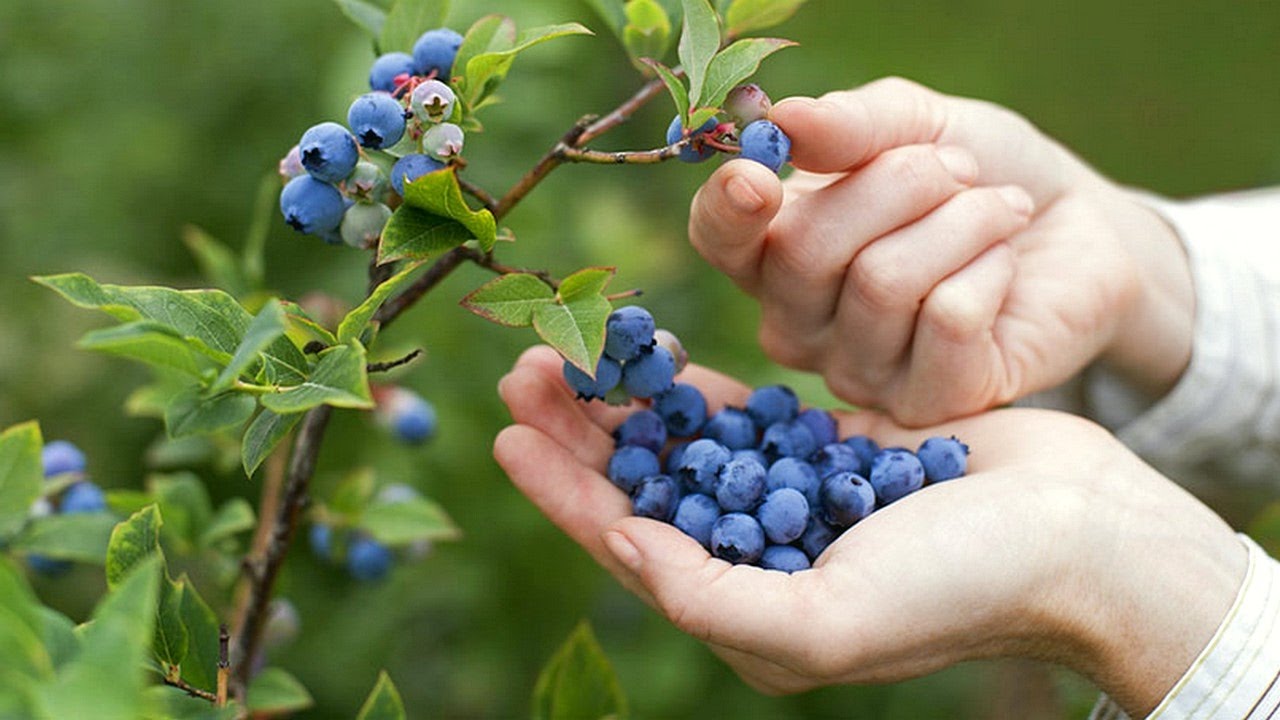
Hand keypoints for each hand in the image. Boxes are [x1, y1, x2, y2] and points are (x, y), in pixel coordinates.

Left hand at [494, 346, 1243, 715]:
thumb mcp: (825, 619)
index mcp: (747, 611)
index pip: (628, 545)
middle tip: (525, 366)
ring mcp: (792, 499)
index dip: (562, 491)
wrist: (1078, 535)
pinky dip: (696, 386)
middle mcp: (759, 557)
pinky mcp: (830, 449)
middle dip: (580, 431)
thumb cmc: (960, 589)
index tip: (506, 434)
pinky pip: (744, 413)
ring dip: (626, 399)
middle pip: (644, 486)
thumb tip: (623, 546)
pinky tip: (653, 354)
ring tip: (570, 348)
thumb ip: (712, 596)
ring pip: (683, 444)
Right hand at [690, 77, 1193, 424]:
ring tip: (999, 209)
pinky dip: (989, 269)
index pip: (718, 240)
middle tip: (959, 170)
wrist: (1077, 228)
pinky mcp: (929, 403)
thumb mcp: (917, 124)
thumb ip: (850, 126)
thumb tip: (783, 121)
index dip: (727, 210)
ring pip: (882, 282)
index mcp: (774, 251)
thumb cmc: (979, 174)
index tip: (759, 174)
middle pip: (806, 251)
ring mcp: (858, 373)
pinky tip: (1005, 267)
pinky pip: (946, 320)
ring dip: (960, 221)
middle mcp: (800, 324)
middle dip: (898, 183)